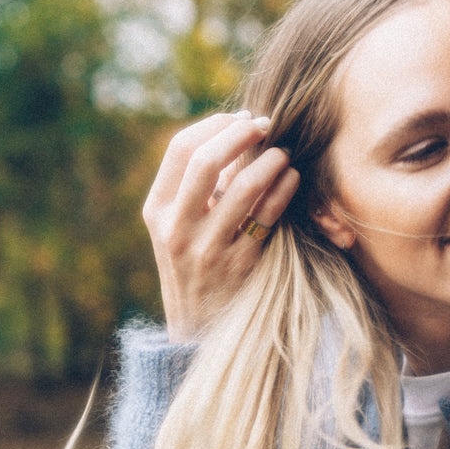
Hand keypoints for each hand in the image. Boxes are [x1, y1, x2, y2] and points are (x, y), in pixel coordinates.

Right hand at [142, 112, 300, 341]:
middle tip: (265, 125)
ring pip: (242, 188)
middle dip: (240, 134)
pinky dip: (283, 190)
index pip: (181, 150)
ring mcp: (208, 250)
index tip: (239, 119)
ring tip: (283, 153)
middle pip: (206, 161)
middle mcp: (176, 230)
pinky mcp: (240, 267)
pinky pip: (267, 218)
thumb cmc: (193, 265)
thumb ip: (196, 186)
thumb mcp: (177, 228)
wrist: (197, 329)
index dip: (214, 126)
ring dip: (268, 161)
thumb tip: (235, 133)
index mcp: (157, 211)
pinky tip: (291, 178)